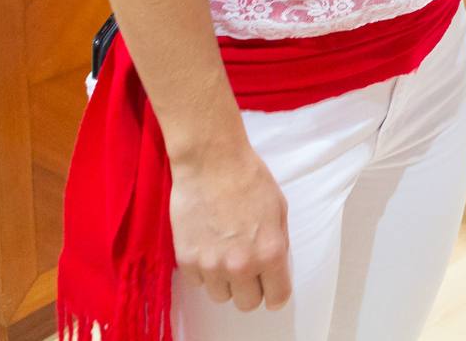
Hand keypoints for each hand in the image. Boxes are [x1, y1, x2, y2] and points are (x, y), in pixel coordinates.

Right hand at [169, 141, 291, 312]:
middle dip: (250, 289)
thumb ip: (277, 242)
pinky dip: (203, 271)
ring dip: (225, 281)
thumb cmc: (249, 178)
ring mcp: (211, 265)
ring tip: (225, 255)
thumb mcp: (279, 209)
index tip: (272, 289)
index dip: (276, 293)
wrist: (211, 162)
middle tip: (248, 272)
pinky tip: (207, 248)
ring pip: (220, 296)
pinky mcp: (186, 260)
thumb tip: (275, 265)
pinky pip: (197, 283)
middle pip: (247, 303)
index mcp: (270, 252)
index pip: (277, 296)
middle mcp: (241, 265)